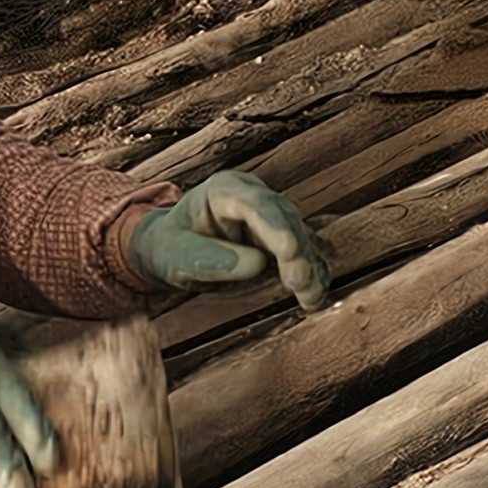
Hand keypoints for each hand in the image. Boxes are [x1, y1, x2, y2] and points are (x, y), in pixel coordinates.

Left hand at [128, 170, 330, 314]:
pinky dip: (313, 275)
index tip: (289, 249)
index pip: (254, 204)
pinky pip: (305, 255)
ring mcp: (274, 217)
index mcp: (224, 190)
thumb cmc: (171, 248)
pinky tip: (316, 296)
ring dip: (310, 267)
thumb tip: (256, 265)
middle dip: (296, 251)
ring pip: (301, 237)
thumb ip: (208, 258)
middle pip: (284, 220)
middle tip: (300, 282)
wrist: (176, 252)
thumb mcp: (175, 254)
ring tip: (311, 297)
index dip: (274, 225)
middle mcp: (256, 198)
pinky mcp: (285, 240)